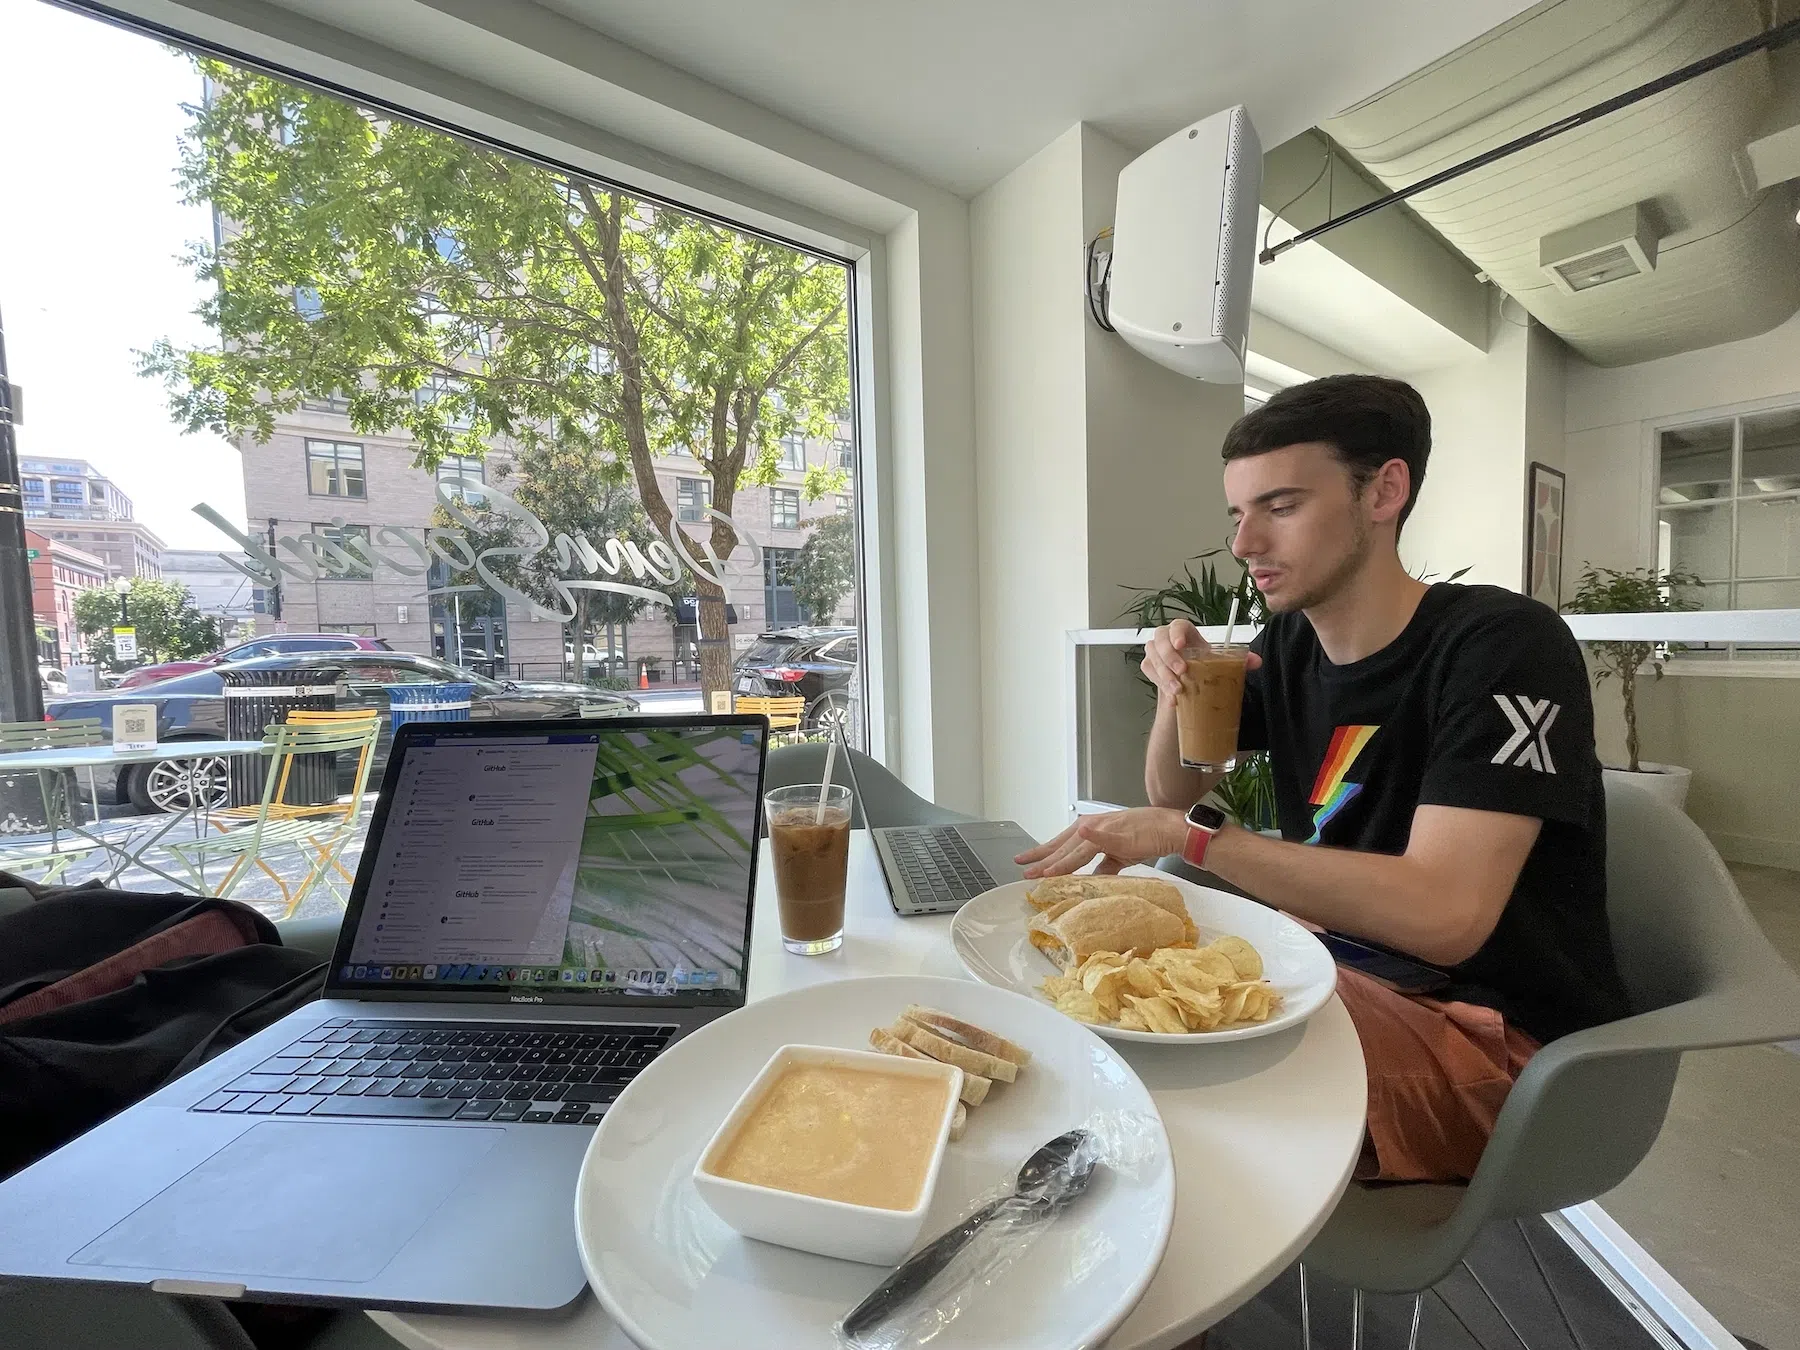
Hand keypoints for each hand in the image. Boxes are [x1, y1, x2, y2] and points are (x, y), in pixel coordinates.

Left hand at [1014, 807, 1188, 878]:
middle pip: (1062, 847)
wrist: (1166, 829)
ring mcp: (1104, 829)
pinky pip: (1103, 838)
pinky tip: (1082, 833)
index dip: (1041, 854)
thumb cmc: (1143, 838)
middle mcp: (1091, 826)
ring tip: (1043, 871)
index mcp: (1088, 830)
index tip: (1024, 862)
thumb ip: (1102, 867)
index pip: (1059, 844)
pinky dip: (1092, 836)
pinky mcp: (1119, 835)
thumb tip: (1090, 881)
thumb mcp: (1116, 855)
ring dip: (1059, 860)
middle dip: (1042, 860)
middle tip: (1023, 871)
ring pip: (1077, 848)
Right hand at [1140, 620, 1260, 700]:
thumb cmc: (1203, 670)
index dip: (1176, 633)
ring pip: (1153, 658)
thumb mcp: (1220, 665)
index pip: (1178, 626)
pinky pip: (1150, 672)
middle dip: (1169, 657)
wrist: (1188, 689)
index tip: (1181, 645)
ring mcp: (1156, 653)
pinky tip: (1172, 698)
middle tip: (1182, 671)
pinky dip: (1160, 685)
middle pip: (1160, 640)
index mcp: (1186, 634)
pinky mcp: (1150, 667)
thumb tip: (1256, 661)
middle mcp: (1168, 641)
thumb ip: (1239, 661)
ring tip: (1178, 690)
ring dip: (1164, 675)